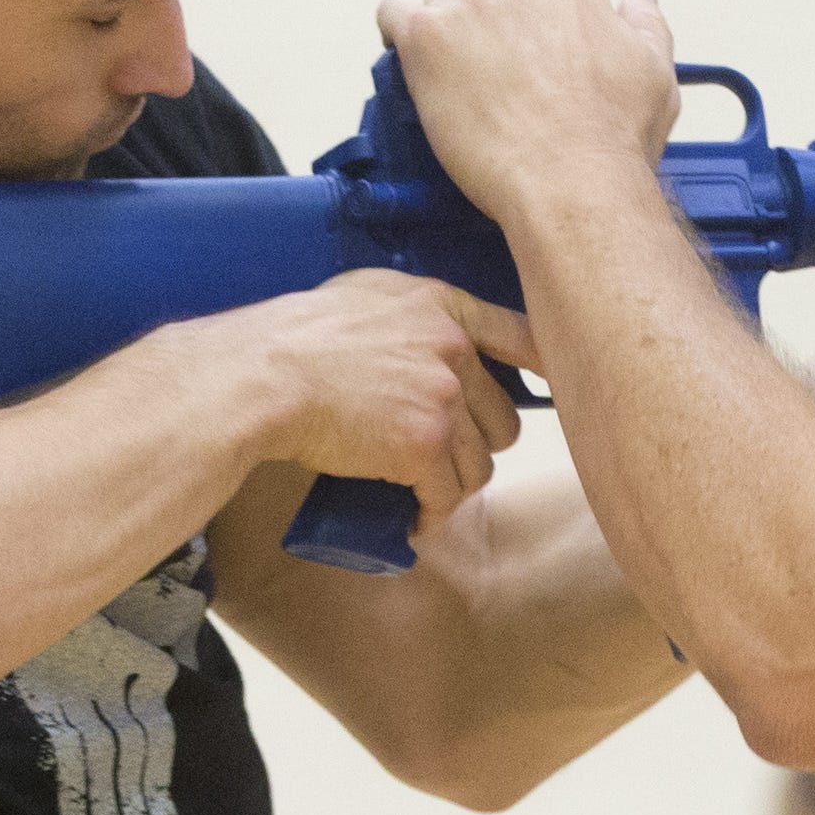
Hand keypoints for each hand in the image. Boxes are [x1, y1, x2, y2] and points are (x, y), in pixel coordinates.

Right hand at [204, 270, 538, 535]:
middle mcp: (454, 349)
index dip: (543, 367)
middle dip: (476, 446)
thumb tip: (426, 336)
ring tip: (422, 494)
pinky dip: (430, 515)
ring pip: (479, 464)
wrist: (262, 375)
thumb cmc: (294, 336)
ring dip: (453, 486)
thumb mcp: (362, 295)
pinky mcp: (425, 444)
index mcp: (442, 306)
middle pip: (502, 418)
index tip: (552, 389)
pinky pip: (447, 495)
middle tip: (440, 461)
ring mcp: (444, 397)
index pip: (522, 335)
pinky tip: (413, 519)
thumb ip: (408, 312)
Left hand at [376, 0, 679, 223]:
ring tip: (457, 99)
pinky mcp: (427, 34)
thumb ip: (646, 21)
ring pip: (441, 11)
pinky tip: (414, 76)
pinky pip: (393, 17)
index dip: (531, 44)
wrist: (573, 184)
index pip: (537, 0)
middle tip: (495, 99)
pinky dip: (398, 42)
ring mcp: (469, 4)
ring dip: (446, 45)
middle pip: (487, 3)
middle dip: (488, 42)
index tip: (530, 81)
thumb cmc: (615, 140)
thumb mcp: (656, 73)